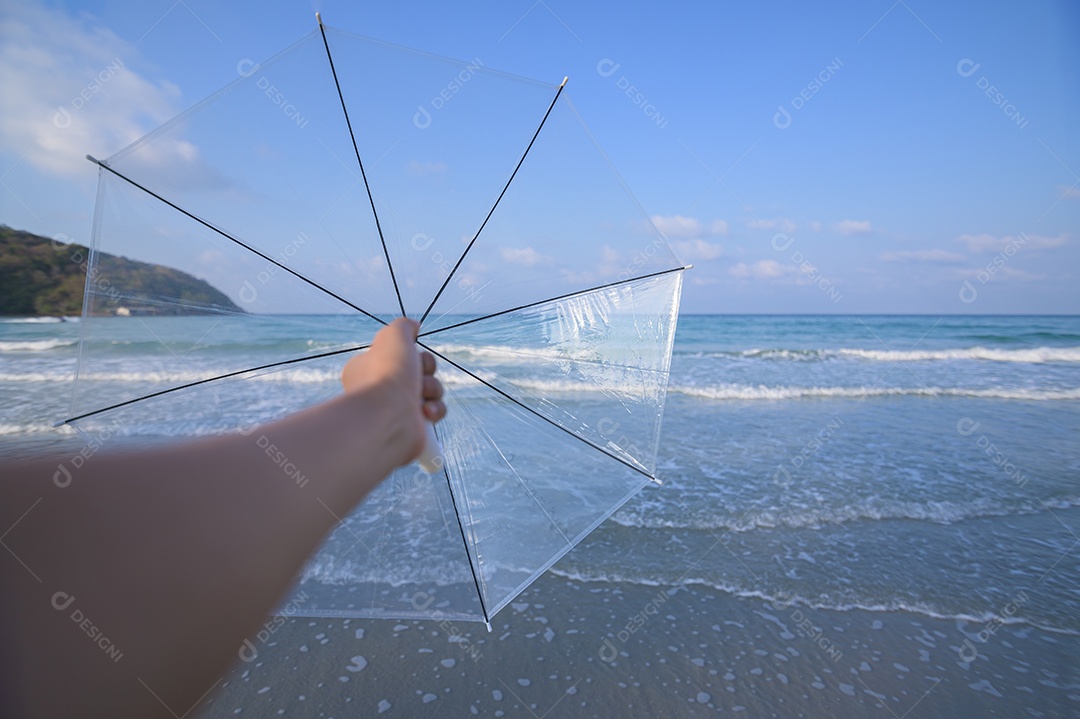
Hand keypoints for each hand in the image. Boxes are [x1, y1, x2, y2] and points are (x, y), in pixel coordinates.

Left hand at [340, 318, 445, 463]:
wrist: (388, 417)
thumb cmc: (386, 374)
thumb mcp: (393, 335)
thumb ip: (403, 326)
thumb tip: (414, 326)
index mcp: (368, 367)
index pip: (399, 354)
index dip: (412, 352)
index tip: (410, 352)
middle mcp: (380, 389)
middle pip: (419, 370)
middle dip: (426, 370)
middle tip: (419, 374)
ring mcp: (396, 409)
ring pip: (430, 390)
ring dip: (432, 389)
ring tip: (422, 396)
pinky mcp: (412, 427)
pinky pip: (434, 412)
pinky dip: (435, 410)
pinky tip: (426, 413)